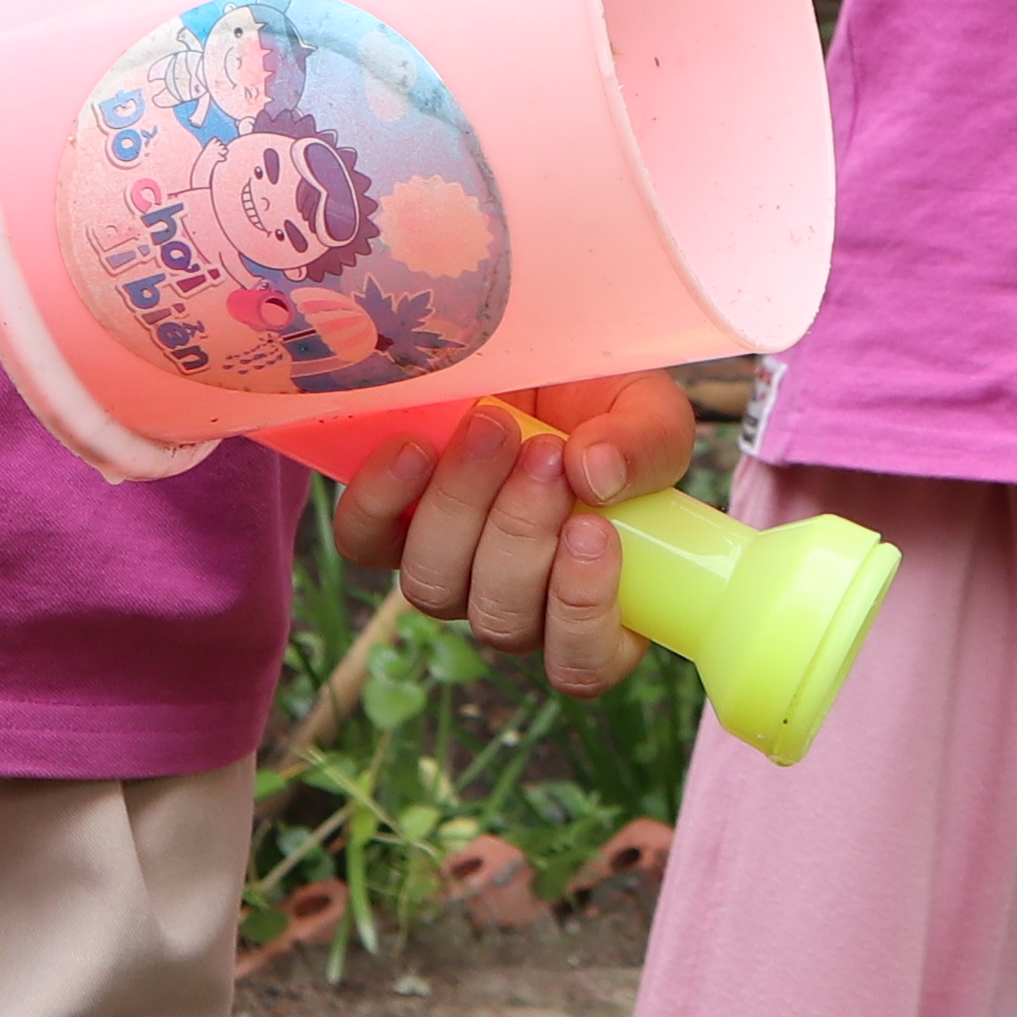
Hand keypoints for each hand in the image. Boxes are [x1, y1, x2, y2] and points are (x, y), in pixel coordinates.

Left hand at [324, 372, 687, 697]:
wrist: (539, 353)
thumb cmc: (606, 400)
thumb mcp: (651, 412)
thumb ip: (647, 447)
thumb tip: (596, 475)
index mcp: (596, 603)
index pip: (583, 663)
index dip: (581, 612)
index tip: (591, 529)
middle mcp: (516, 604)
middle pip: (502, 621)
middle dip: (521, 532)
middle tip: (545, 451)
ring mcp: (450, 571)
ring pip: (434, 587)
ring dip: (462, 506)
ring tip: (491, 428)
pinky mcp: (388, 530)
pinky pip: (365, 543)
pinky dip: (385, 498)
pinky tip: (417, 447)